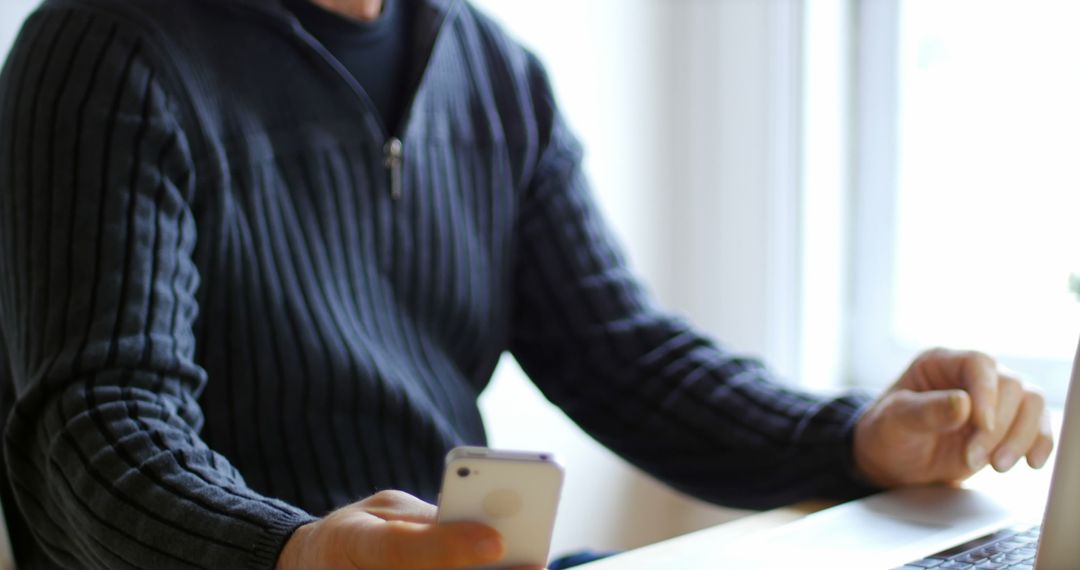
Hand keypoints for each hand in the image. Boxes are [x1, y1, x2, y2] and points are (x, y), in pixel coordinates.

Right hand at [276, 489, 539, 569]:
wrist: (314, 567)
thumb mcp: (382, 510)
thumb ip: (424, 519)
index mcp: (351, 541)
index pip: (400, 549)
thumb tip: (482, 525)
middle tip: (532, 563)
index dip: (450, 547)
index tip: (496, 539)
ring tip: (526, 568)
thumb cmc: (358, 533)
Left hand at [853, 349, 1053, 487]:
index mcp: (940, 362)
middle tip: (975, 459)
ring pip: (1031, 403)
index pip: (978, 364)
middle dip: (999, 427)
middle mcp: (970, 375)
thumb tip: (963, 403)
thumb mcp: (895, 422)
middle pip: (1011, 386)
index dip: (987, 393)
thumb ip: (925, 411)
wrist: (892, 460)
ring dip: (1022, 437)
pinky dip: (1040, 443)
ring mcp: (992, 399)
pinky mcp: (1005, 424)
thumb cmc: (887, 433)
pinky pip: (1037, 425)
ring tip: (997, 466)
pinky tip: (1032, 462)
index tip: (981, 425)